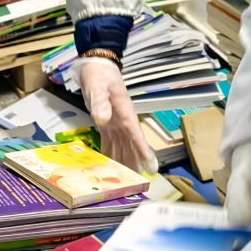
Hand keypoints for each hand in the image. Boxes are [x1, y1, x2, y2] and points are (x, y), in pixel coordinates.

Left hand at [76, 56, 156, 172]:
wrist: (97, 66)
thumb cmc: (99, 75)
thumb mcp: (98, 86)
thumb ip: (100, 102)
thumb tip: (102, 120)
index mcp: (125, 113)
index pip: (136, 135)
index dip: (144, 152)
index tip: (153, 167)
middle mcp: (123, 121)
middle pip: (131, 146)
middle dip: (136, 164)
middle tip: (140, 184)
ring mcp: (115, 124)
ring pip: (122, 147)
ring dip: (125, 162)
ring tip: (128, 181)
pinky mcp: (106, 124)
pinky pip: (110, 143)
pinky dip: (111, 155)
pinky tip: (110, 166)